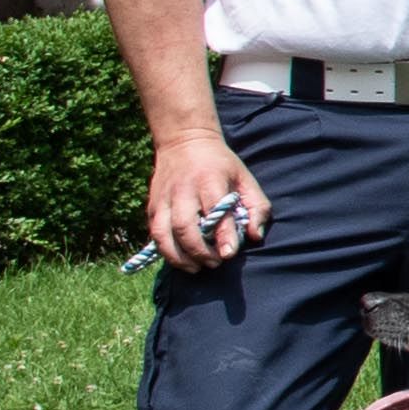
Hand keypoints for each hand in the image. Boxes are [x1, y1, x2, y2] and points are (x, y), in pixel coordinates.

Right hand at [146, 128, 268, 272]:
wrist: (184, 141)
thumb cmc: (221, 164)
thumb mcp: (245, 178)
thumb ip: (256, 206)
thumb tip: (255, 236)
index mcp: (210, 181)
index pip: (215, 212)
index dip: (222, 236)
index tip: (228, 254)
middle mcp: (183, 191)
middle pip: (184, 227)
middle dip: (198, 251)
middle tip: (214, 263)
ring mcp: (163, 199)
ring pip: (163, 234)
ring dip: (177, 256)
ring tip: (195, 268)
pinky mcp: (152, 205)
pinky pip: (154, 233)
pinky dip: (164, 250)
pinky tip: (179, 259)